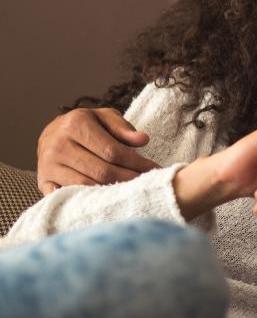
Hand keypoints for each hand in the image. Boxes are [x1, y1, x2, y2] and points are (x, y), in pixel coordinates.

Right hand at [36, 107, 158, 193]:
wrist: (52, 134)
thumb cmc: (86, 125)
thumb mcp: (104, 118)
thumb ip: (123, 128)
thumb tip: (143, 140)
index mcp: (75, 124)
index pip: (112, 151)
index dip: (136, 162)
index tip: (154, 169)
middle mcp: (58, 145)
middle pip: (102, 171)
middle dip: (129, 178)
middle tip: (147, 183)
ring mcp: (48, 165)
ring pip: (87, 185)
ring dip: (112, 191)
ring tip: (132, 190)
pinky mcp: (43, 181)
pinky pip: (69, 195)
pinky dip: (89, 199)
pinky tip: (106, 199)